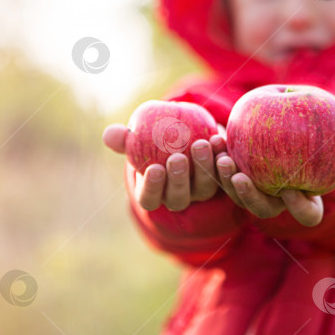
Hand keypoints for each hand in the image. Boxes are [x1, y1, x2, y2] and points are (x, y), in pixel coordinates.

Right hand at [102, 123, 224, 211]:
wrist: (184, 135)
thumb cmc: (153, 139)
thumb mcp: (138, 138)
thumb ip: (125, 138)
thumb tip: (110, 135)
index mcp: (154, 192)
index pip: (149, 199)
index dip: (152, 188)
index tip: (154, 168)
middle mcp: (178, 196)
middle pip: (178, 197)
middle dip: (179, 179)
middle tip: (178, 158)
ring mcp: (201, 191)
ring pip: (204, 188)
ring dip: (204, 168)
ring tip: (201, 144)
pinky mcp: (221, 180)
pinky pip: (224, 174)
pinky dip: (222, 158)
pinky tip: (218, 140)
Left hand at [215, 121, 334, 227]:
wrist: (283, 121)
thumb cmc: (313, 128)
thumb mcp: (330, 128)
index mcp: (305, 196)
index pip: (307, 214)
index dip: (300, 209)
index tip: (293, 191)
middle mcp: (277, 200)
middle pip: (263, 210)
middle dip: (250, 198)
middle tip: (242, 178)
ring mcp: (252, 191)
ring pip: (237, 195)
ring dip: (226, 180)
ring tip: (223, 159)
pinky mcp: (232, 177)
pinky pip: (222, 173)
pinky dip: (214, 159)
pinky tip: (213, 139)